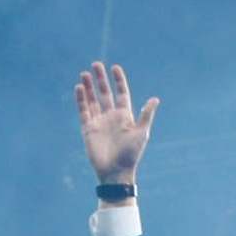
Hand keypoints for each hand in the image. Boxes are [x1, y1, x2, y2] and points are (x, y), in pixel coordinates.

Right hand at [73, 61, 157, 183]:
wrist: (115, 172)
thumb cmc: (131, 154)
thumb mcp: (141, 133)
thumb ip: (146, 115)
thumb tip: (155, 99)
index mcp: (125, 116)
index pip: (121, 94)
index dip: (118, 81)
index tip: (115, 68)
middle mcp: (111, 117)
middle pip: (105, 93)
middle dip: (100, 79)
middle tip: (96, 64)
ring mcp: (99, 122)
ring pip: (93, 100)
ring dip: (89, 87)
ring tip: (85, 73)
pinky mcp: (88, 129)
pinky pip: (84, 111)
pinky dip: (81, 100)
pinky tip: (79, 88)